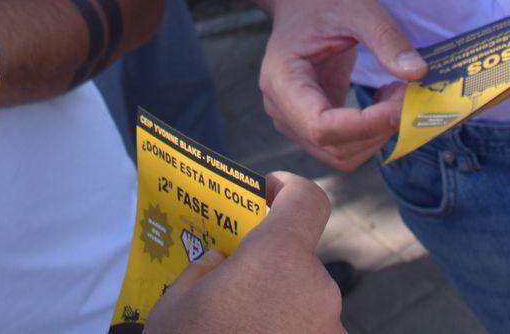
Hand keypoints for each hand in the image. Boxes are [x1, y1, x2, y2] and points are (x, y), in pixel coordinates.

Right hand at [148, 173, 342, 332]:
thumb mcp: (178, 300)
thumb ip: (210, 266)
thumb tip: (226, 262)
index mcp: (279, 260)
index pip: (308, 201)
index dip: (288, 190)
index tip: (267, 192)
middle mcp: (319, 293)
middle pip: (302, 264)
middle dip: (272, 272)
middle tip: (235, 289)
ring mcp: (331, 333)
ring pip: (308, 307)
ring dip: (281, 313)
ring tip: (242, 328)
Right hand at [259, 0, 425, 170]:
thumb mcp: (358, 6)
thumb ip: (386, 39)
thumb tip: (418, 74)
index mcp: (283, 79)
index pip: (322, 127)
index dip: (365, 125)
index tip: (401, 105)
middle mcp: (281, 109)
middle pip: (335, 149)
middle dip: (378, 129)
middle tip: (407, 93)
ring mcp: (294, 121)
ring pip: (342, 156)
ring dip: (378, 134)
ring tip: (396, 95)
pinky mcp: (311, 125)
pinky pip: (345, 147)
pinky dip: (372, 133)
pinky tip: (385, 102)